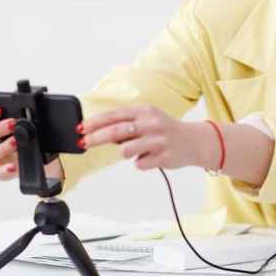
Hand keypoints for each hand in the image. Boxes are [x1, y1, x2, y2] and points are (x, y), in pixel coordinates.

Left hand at [80, 105, 216, 170]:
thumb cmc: (165, 129)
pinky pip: (139, 164)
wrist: (194, 141)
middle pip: (116, 131)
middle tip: (83, 143)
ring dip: (125, 152)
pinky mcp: (164, 157)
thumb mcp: (148, 118)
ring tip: (136, 150)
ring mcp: (158, 140)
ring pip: (126, 150)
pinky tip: (151, 157)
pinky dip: (141, 162)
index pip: (114, 115)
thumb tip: (99, 131)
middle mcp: (151, 123)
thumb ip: (127, 123)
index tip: (80, 128)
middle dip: (95, 138)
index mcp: (145, 111)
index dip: (95, 122)